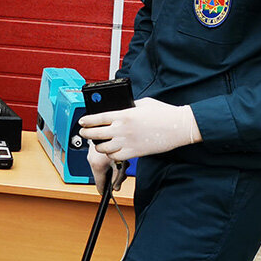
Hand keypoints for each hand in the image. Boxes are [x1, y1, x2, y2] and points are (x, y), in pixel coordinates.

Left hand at [78, 97, 201, 161]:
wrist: (179, 127)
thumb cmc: (163, 113)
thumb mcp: (143, 103)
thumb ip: (128, 106)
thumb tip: (119, 108)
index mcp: (123, 114)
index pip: (97, 118)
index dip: (86, 121)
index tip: (81, 122)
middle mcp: (122, 129)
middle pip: (95, 134)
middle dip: (86, 134)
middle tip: (83, 133)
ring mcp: (127, 142)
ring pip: (103, 148)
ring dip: (98, 146)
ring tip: (98, 143)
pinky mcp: (134, 153)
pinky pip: (115, 157)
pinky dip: (110, 155)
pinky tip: (111, 151)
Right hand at [87, 141, 125, 194]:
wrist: (107, 128)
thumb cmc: (116, 143)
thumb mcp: (120, 164)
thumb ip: (118, 178)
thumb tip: (116, 188)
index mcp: (97, 166)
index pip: (99, 186)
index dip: (105, 192)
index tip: (107, 194)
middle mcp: (91, 161)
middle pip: (102, 177)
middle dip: (113, 176)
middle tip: (122, 172)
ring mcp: (91, 154)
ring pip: (102, 168)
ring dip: (112, 167)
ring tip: (122, 162)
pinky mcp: (93, 149)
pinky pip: (100, 160)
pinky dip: (108, 160)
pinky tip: (116, 155)